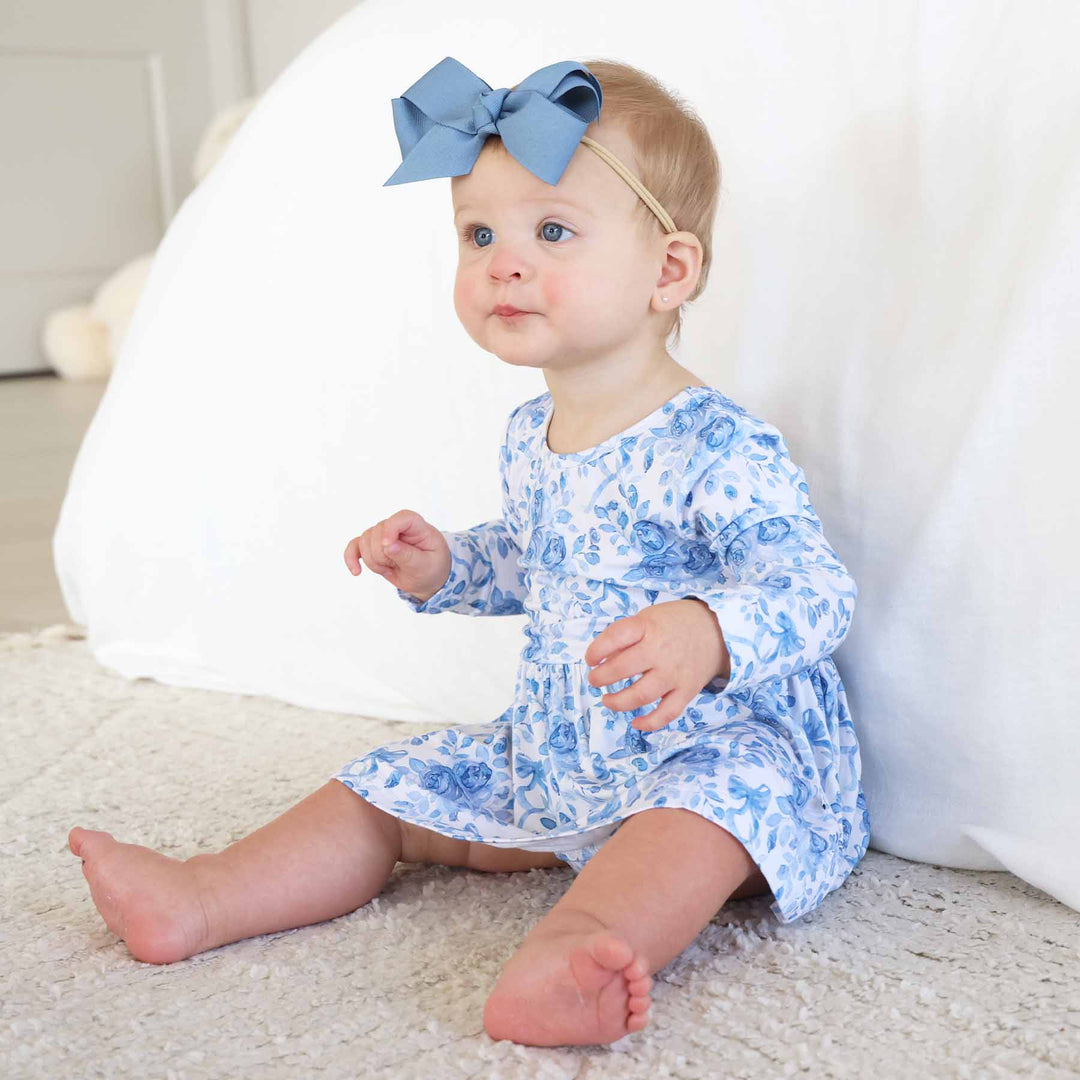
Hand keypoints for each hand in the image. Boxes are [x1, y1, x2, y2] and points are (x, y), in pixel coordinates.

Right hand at [343, 509, 451, 602]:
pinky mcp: (372, 546)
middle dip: (382, 555)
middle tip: (398, 567)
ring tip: (388, 569)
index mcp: (417, 526)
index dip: (390, 529)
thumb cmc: (432, 568)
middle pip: (377, 532)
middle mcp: (397, 527)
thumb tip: (388, 545)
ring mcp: (383, 535)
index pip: (402, 517)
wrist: (428, 578)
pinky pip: (354, 547)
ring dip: (373, 561)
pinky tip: (356, 571)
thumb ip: (408, 555)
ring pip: (364, 541)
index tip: (387, 546)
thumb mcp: (426, 565)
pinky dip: (351, 558)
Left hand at [583, 599, 730, 731]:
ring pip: (640, 695)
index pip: (615, 637)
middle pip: (622, 668)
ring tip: (607, 700)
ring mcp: (674, 673)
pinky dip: (650, 723)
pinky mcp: (687, 691)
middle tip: (595, 680)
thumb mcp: (648, 618)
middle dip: (601, 677)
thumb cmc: (674, 623)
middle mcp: (661, 651)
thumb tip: (602, 660)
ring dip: (618, 702)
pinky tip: (635, 723)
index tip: (590, 659)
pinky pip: (667, 713)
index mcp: (648, 627)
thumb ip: (626, 637)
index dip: (597, 650)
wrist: (716, 630)